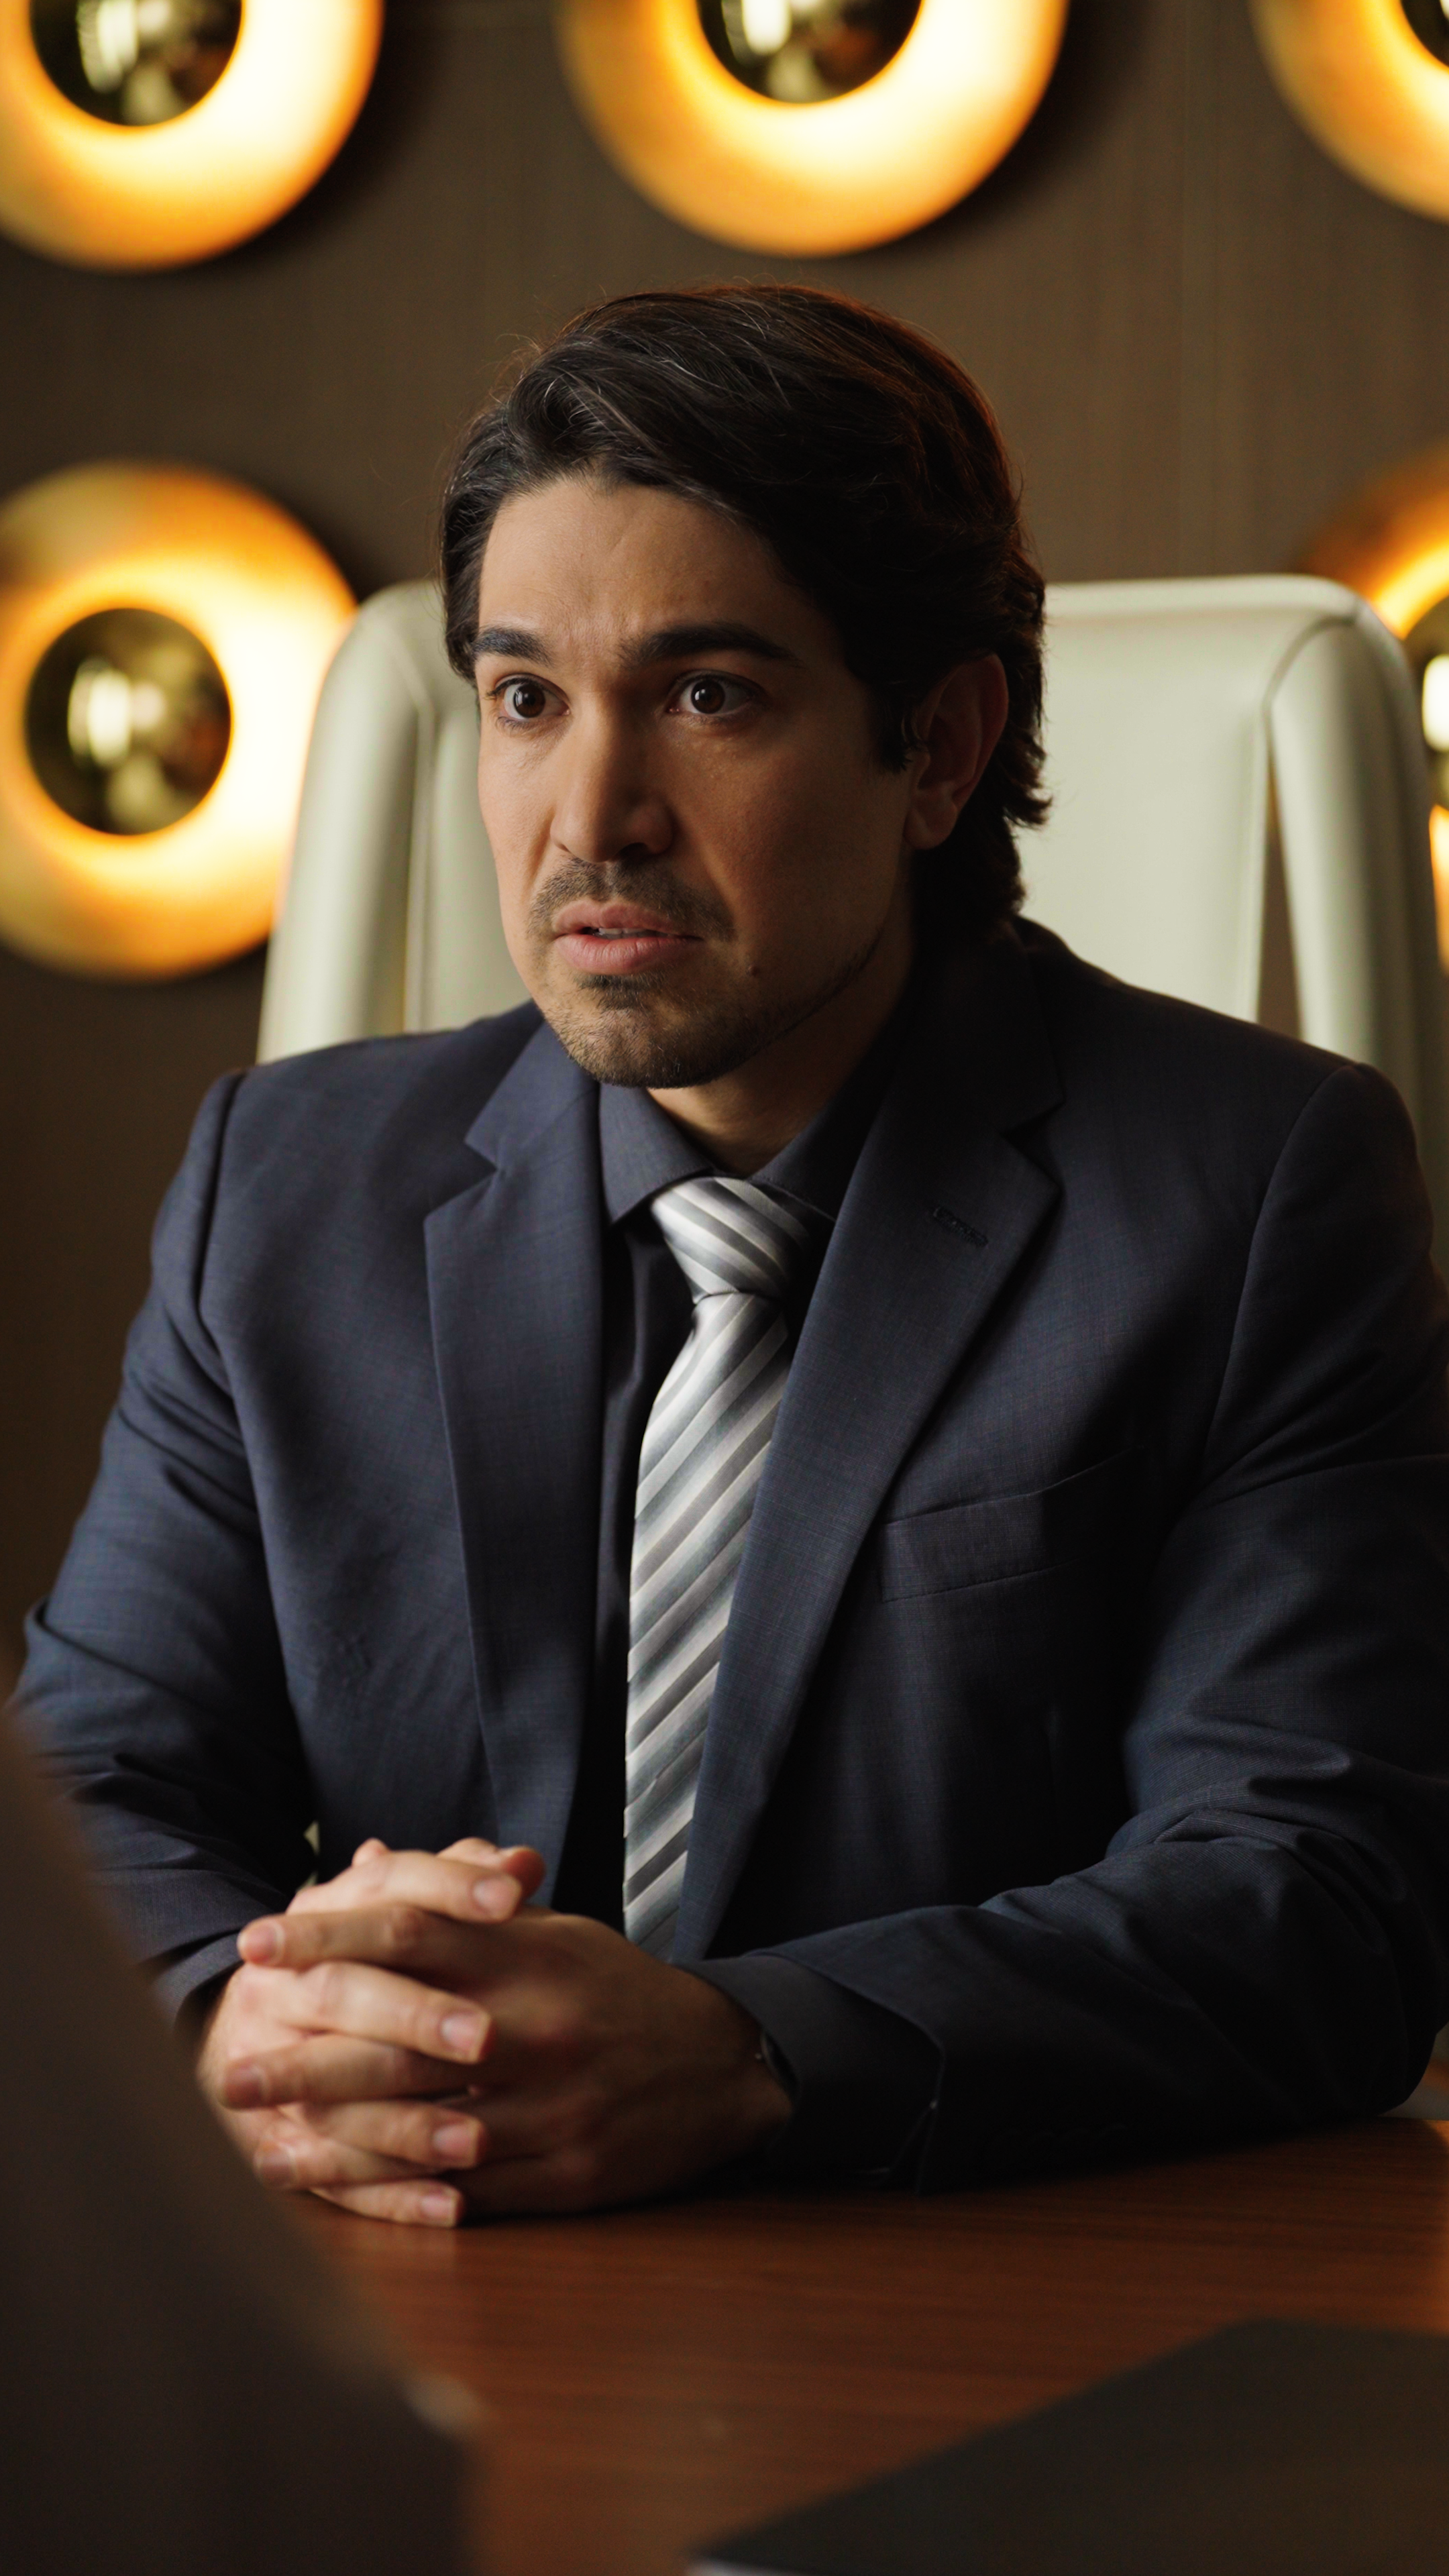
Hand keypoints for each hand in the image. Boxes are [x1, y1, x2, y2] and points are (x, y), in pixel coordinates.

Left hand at [200, 1841, 790, 2222]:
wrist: (723, 2067)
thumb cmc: (618, 1992)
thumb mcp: (555, 1933)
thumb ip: (463, 1907)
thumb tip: (367, 1863)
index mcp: (526, 1958)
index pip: (411, 1930)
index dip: (329, 1938)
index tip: (256, 1945)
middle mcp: (532, 2030)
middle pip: (400, 2043)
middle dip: (306, 2060)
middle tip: (230, 2072)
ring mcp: (549, 2109)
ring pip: (424, 2132)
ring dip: (335, 2144)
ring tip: (261, 2151)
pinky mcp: (566, 2177)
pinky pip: (468, 2193)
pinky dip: (399, 2197)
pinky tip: (344, 2198)